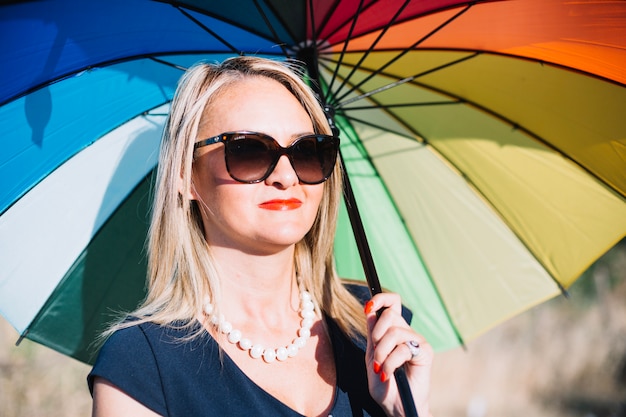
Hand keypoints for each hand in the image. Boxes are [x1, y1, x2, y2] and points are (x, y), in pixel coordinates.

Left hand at [364, 293, 433, 416]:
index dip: (381, 299)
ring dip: (381, 353)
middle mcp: (407, 332)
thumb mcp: (371, 357)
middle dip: (376, 335)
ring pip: (394, 331)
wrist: (396, 407)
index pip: (392, 304)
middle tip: (375, 356)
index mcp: (393, 331)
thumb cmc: (385, 386)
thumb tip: (370, 311)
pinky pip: (403, 348)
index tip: (367, 307)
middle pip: (390, 315)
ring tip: (380, 368)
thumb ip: (372, 335)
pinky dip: (390, 362)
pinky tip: (387, 373)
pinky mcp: (425, 352)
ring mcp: (417, 341)